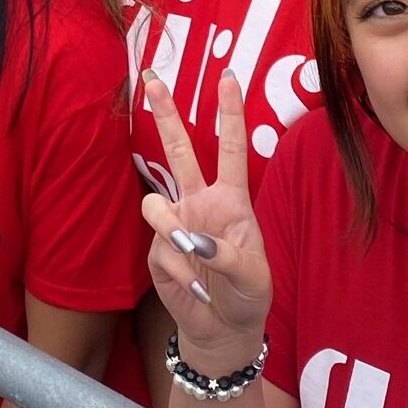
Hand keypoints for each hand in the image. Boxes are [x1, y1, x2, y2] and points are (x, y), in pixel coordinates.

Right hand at [140, 71, 270, 365]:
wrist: (223, 330)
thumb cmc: (246, 295)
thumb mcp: (255, 277)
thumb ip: (231, 256)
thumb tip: (196, 241)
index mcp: (231, 200)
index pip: (230, 149)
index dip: (229, 113)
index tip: (228, 77)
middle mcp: (200, 203)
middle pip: (179, 150)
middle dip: (165, 114)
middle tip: (152, 79)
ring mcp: (175, 225)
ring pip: (155, 204)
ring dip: (171, 231)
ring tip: (193, 260)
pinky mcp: (156, 252)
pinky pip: (159, 250)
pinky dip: (179, 272)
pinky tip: (196, 289)